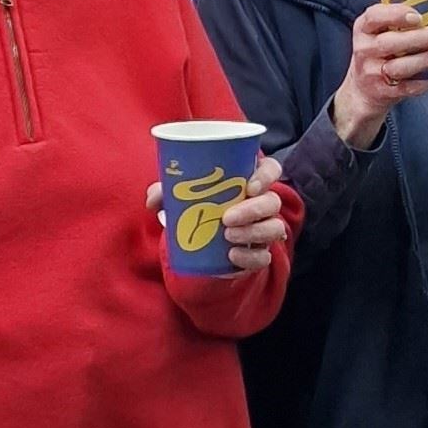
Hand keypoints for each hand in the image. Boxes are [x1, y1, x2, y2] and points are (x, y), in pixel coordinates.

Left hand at [145, 154, 288, 272]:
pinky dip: (250, 257)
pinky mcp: (258, 253)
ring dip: (253, 232)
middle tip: (227, 218)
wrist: (201, 245)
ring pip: (274, 228)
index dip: (266, 176)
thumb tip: (152, 200)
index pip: (271, 170)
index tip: (250, 186)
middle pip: (272, 201)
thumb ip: (166, 192)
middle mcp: (263, 204)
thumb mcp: (181, 197)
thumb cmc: (198, 209)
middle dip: (253, 209)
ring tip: (228, 236)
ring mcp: (263, 229)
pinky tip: (232, 255)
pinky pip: (264, 257)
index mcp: (249, 181)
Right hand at [331, 3, 427, 146]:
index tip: (418, 16)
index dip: (395, 14)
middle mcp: (365, 49)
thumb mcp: (387, 32)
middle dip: (418, 38)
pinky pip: (407, 87)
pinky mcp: (384, 92)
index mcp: (365, 28)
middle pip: (389, 43)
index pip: (374, 16)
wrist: (363, 91)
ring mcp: (372, 72)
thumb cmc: (383, 53)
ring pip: (399, 67)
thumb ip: (416, 20)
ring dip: (426, 59)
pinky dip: (426, 81)